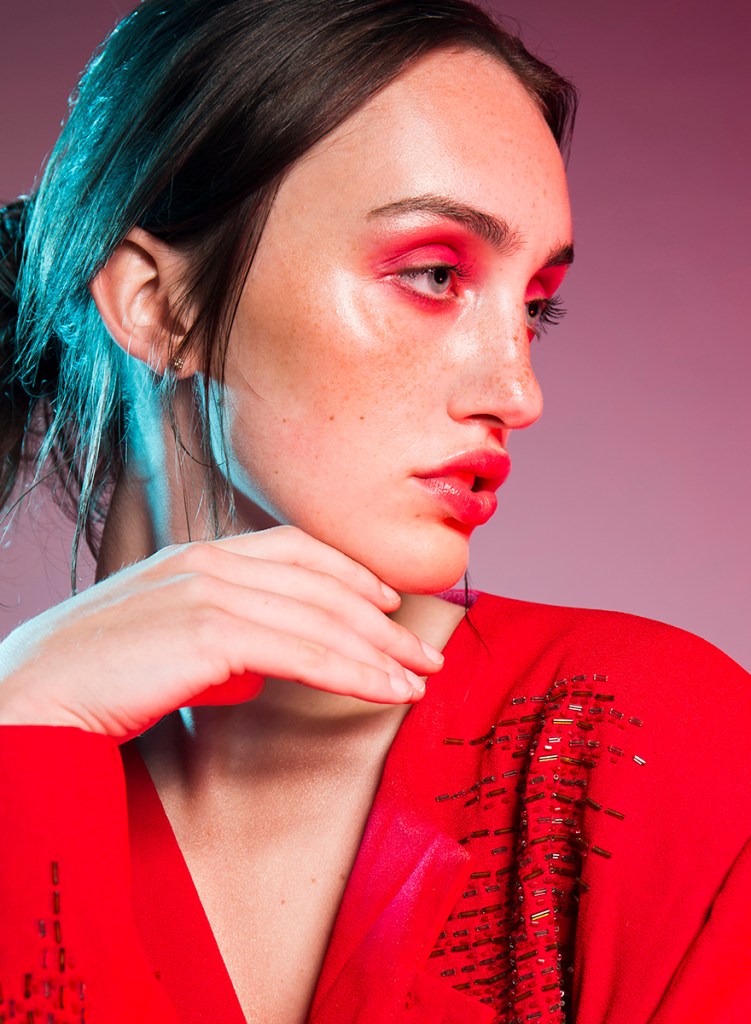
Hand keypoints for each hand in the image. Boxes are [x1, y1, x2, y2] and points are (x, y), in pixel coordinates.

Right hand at [0, 526, 443, 737]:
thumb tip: (257, 667)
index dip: (349, 573)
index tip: (387, 604)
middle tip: (421, 653)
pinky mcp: (208, 633)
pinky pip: (303, 652)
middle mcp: (208, 562)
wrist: (28, 703)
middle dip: (381, 620)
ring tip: (418, 679)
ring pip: (321, 617)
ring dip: (380, 651)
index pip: (294, 549)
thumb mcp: (160, 645)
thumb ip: (213, 643)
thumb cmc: (90, 681)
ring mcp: (208, 592)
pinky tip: (386, 690)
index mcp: (196, 556)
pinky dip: (355, 672)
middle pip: (321, 583)